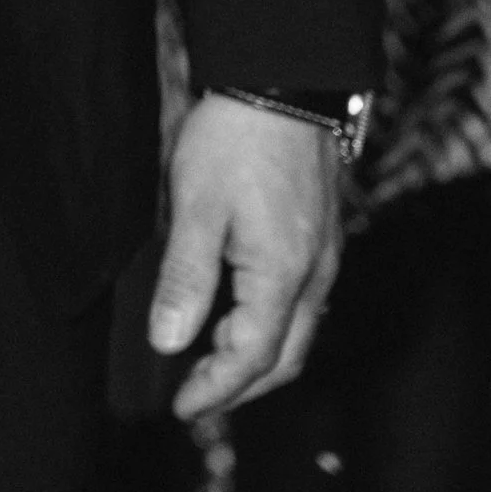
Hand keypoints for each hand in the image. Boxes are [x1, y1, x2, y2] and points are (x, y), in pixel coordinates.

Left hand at [149, 93, 341, 419]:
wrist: (283, 83)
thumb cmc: (235, 139)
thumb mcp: (195, 206)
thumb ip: (184, 278)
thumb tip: (167, 342)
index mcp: (283, 276)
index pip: (252, 357)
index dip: (216, 389)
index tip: (181, 408)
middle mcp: (314, 276)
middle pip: (284, 357)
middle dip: (240, 386)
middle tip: (195, 397)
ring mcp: (323, 258)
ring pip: (297, 332)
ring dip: (255, 357)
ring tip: (209, 362)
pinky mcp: (320, 238)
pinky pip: (301, 304)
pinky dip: (269, 326)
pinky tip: (236, 313)